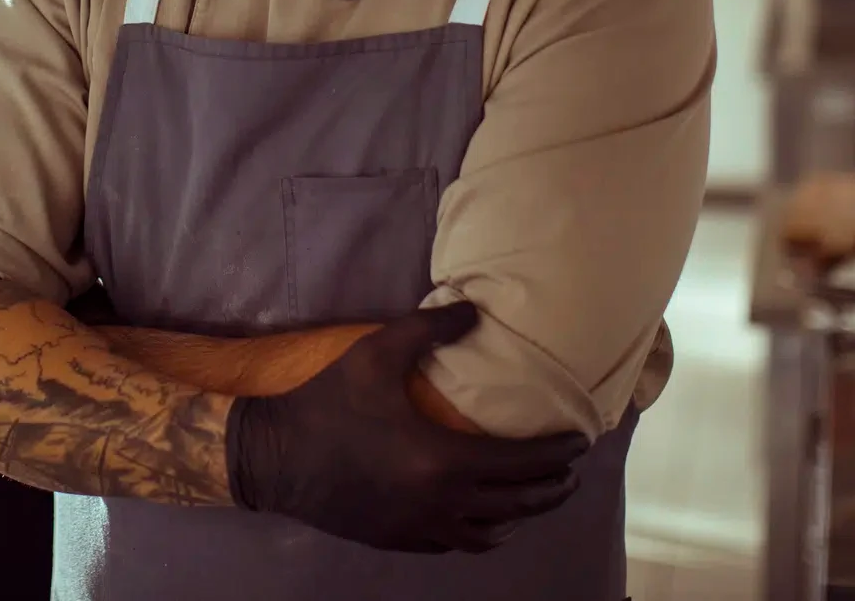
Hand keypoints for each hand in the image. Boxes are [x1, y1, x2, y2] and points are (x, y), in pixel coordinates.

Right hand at [225, 301, 588, 553]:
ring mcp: (421, 528)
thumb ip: (430, 328)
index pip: (521, 462)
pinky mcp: (400, 540)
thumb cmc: (328, 402)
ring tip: (537, 495)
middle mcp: (441, 503)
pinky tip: (486, 518)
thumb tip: (476, 310)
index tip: (579, 441)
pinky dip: (484, 531)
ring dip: (522, 514)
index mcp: (442, 460)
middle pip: (517, 503)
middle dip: (552, 487)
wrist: (274, 458)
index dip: (557, 453)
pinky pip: (458, 544)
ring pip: (491, 532)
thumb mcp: (377, 353)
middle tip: (570, 470)